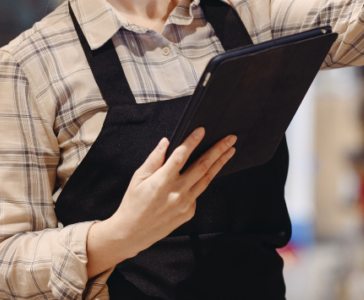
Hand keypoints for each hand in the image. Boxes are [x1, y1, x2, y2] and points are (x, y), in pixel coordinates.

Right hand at [110, 128, 235, 257]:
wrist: (133, 233)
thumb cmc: (133, 203)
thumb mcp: (137, 178)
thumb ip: (154, 159)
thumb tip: (165, 142)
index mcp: (161, 181)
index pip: (180, 157)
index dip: (192, 142)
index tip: (201, 131)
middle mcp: (176, 192)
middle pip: (202, 166)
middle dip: (217, 150)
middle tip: (230, 138)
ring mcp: (185, 204)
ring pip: (207, 179)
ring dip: (220, 163)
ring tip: (230, 151)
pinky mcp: (189, 212)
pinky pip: (198, 193)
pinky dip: (203, 181)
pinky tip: (208, 172)